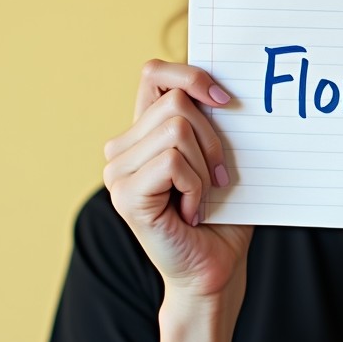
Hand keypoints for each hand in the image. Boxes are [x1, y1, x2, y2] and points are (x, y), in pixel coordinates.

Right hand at [103, 60, 252, 301]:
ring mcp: (118, 171)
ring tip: (201, 198)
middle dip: (212, 137)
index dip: (190, 74)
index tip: (225, 100)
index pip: (154, 73)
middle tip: (218, 178)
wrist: (215, 268)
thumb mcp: (220, 156)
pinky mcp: (125, 194)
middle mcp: (122, 148)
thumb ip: (211, 120)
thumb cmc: (222, 215)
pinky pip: (173, 161)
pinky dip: (196, 186)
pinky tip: (191, 212)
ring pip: (177, 129)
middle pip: (175, 101)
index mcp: (144, 132)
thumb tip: (225, 88)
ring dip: (204, 167)